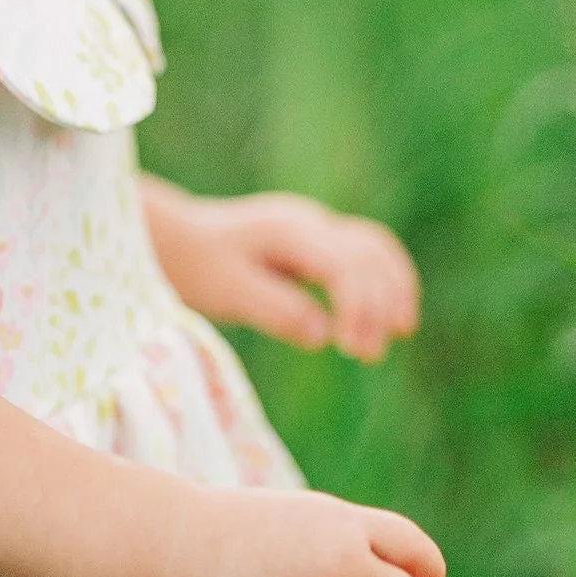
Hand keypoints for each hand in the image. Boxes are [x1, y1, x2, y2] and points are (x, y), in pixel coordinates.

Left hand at [142, 185, 419, 363]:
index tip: (353, 350)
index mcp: (287, 230)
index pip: (343, 265)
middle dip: (380, 304)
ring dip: (394, 288)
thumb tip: (324, 334)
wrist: (175, 239)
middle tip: (370, 355)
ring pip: (375, 247)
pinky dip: (385, 281)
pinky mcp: (318, 241)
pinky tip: (389, 315)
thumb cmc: (196, 267)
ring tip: (400, 333)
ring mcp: (317, 226)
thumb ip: (275, 310)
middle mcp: (309, 221)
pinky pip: (367, 252)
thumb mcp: (227, 294)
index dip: (358, 308)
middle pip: (368, 254)